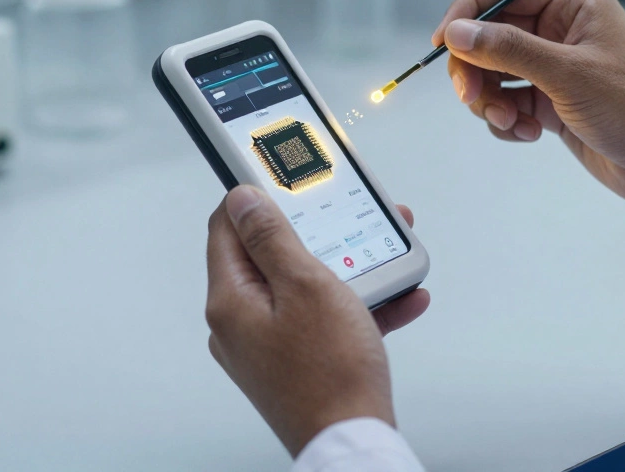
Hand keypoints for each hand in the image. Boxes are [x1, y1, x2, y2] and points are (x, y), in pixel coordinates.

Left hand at [205, 186, 429, 456]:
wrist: (352, 442)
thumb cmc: (330, 374)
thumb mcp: (306, 285)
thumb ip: (272, 238)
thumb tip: (243, 199)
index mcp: (230, 301)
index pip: (228, 228)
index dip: (256, 199)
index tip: (286, 182)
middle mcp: (240, 324)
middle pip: (271, 257)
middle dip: (320, 233)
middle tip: (351, 219)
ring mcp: (266, 346)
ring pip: (304, 288)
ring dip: (347, 268)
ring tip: (385, 259)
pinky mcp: (294, 363)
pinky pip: (323, 319)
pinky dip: (356, 305)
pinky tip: (396, 300)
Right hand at [433, 0, 624, 251]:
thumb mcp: (568, 74)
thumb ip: (508, 50)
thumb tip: (458, 32)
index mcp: (575, 3)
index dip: (468, 10)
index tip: (443, 42)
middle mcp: (563, 29)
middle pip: (491, 32)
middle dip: (475, 66)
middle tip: (470, 96)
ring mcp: (556, 66)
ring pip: (495, 71)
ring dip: (490, 99)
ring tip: (511, 122)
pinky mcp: (553, 101)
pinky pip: (509, 100)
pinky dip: (507, 119)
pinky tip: (529, 134)